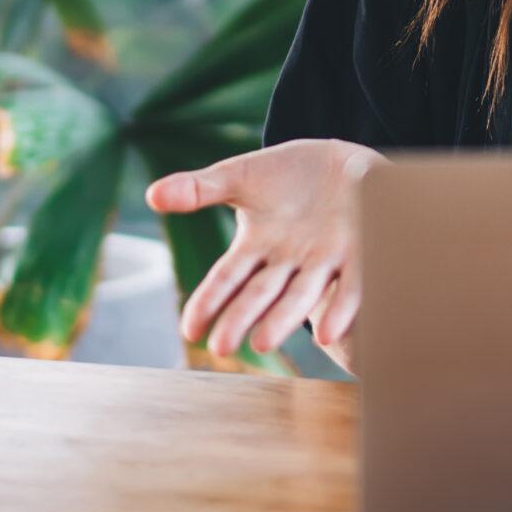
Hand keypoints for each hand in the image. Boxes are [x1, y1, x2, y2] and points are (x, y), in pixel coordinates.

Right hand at [145, 138, 381, 363]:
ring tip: (263, 343)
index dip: (208, 302)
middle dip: (241, 319)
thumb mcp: (240, 175)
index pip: (226, 278)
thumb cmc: (290, 174)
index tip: (189, 331)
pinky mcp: (359, 253)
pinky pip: (349, 285)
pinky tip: (328, 332)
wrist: (346, 163)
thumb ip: (198, 189)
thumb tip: (151, 195)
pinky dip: (339, 308)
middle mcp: (288, 261)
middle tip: (222, 348)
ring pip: (300, 295)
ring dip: (282, 319)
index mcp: (257, 246)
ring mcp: (323, 260)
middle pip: (260, 293)